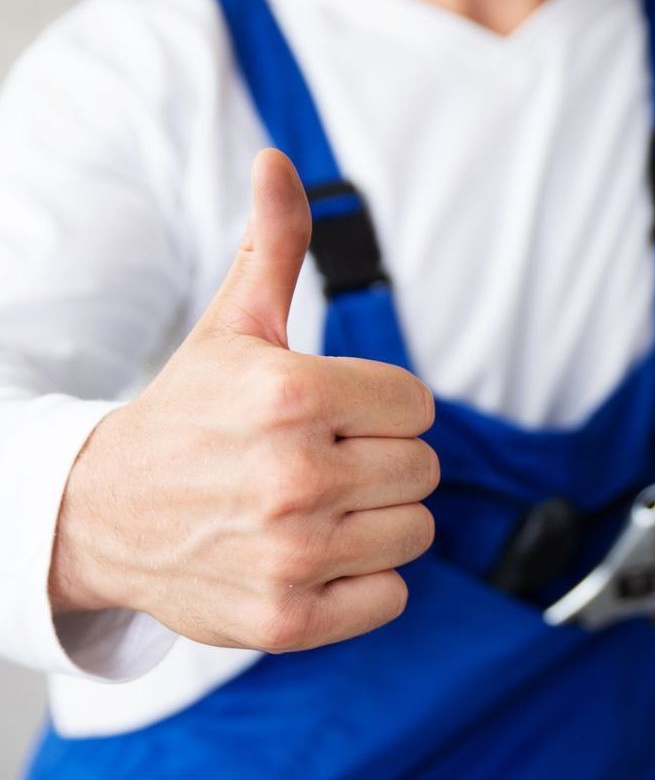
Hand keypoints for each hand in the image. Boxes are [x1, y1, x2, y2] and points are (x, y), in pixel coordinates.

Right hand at [50, 150, 438, 652]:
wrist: (107, 512)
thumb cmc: (186, 413)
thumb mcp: (230, 326)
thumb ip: (274, 244)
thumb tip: (278, 159)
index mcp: (291, 394)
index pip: (417, 405)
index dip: (383, 408)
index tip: (338, 415)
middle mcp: (293, 477)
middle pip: (423, 469)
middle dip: (380, 461)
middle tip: (321, 461)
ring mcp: (290, 556)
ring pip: (414, 532)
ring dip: (375, 519)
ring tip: (314, 508)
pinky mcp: (286, 620)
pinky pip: (390, 597)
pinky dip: (363, 580)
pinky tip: (312, 555)